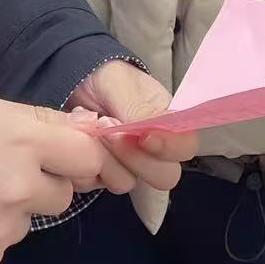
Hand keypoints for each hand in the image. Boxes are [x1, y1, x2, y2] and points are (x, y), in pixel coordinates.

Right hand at [0, 94, 106, 263]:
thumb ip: (41, 122)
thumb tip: (93, 127)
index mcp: (23, 142)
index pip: (88, 156)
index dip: (82, 157)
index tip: (70, 158)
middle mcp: (19, 188)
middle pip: (62, 194)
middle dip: (43, 185)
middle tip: (4, 172)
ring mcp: (1, 229)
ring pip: (28, 221)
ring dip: (12, 210)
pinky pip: (1, 247)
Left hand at [69, 60, 197, 194]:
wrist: (79, 84)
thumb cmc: (109, 80)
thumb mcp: (124, 86)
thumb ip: (141, 111)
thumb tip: (154, 133)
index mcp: (170, 125)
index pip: (185, 147)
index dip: (168, 147)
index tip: (144, 137)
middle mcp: (156, 151)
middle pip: (164, 176)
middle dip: (136, 158)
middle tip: (110, 131)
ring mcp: (132, 166)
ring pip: (130, 182)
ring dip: (110, 160)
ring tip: (95, 131)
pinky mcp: (108, 174)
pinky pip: (103, 182)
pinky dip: (92, 167)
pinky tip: (85, 143)